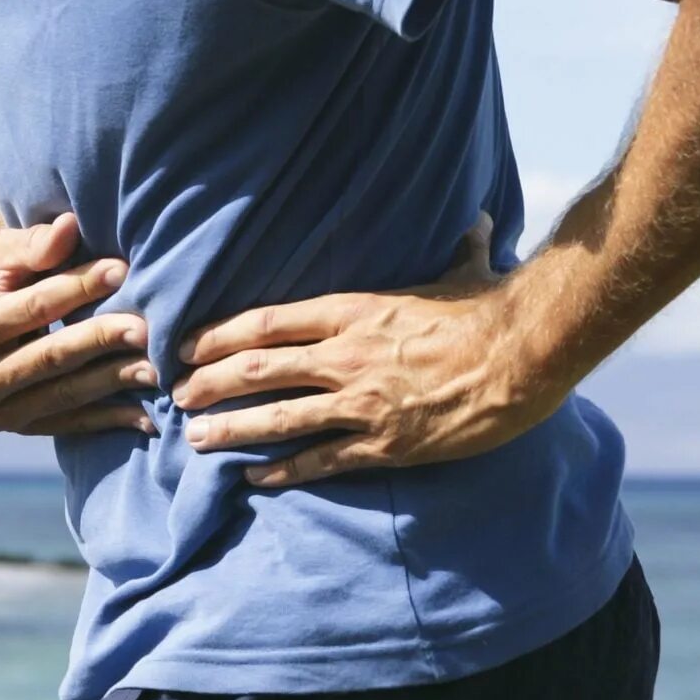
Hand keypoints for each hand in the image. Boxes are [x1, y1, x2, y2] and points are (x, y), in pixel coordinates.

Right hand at [0, 213, 156, 436]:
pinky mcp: (17, 429)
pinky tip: (146, 414)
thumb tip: (69, 226)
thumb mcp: (3, 254)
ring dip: (113, 381)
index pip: (32, 309)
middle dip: (101, 339)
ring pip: (64, 395)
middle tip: (145, 327)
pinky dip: (110, 419)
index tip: (121, 269)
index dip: (77, 288)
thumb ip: (35, 244)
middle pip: (49, 357)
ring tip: (156, 366)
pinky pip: (70, 425)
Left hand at [169, 215, 568, 483]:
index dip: (220, 335)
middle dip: (209, 383)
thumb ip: (458, 249)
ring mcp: (362, 403)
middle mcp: (345, 356)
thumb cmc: (493, 308)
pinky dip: (284, 471)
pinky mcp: (384, 444)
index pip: (267, 322)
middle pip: (258, 369)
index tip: (187, 345)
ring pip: (278, 418)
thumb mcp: (466, 270)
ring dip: (231, 429)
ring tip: (195, 438)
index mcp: (353, 311)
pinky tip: (255, 479)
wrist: (525, 354)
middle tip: (174, 393)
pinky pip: (321, 460)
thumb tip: (476, 221)